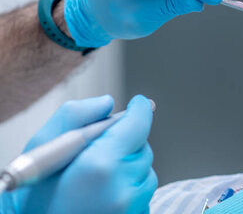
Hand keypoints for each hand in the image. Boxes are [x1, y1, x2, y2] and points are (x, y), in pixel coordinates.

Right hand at [4, 95, 156, 213]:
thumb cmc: (34, 197)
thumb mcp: (42, 149)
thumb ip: (75, 116)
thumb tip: (106, 103)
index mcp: (100, 166)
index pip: (138, 125)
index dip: (139, 110)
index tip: (138, 103)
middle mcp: (123, 188)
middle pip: (142, 147)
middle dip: (126, 142)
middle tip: (97, 152)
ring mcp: (133, 207)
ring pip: (145, 170)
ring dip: (128, 166)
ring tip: (95, 180)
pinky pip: (143, 192)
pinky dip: (129, 187)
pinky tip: (103, 195)